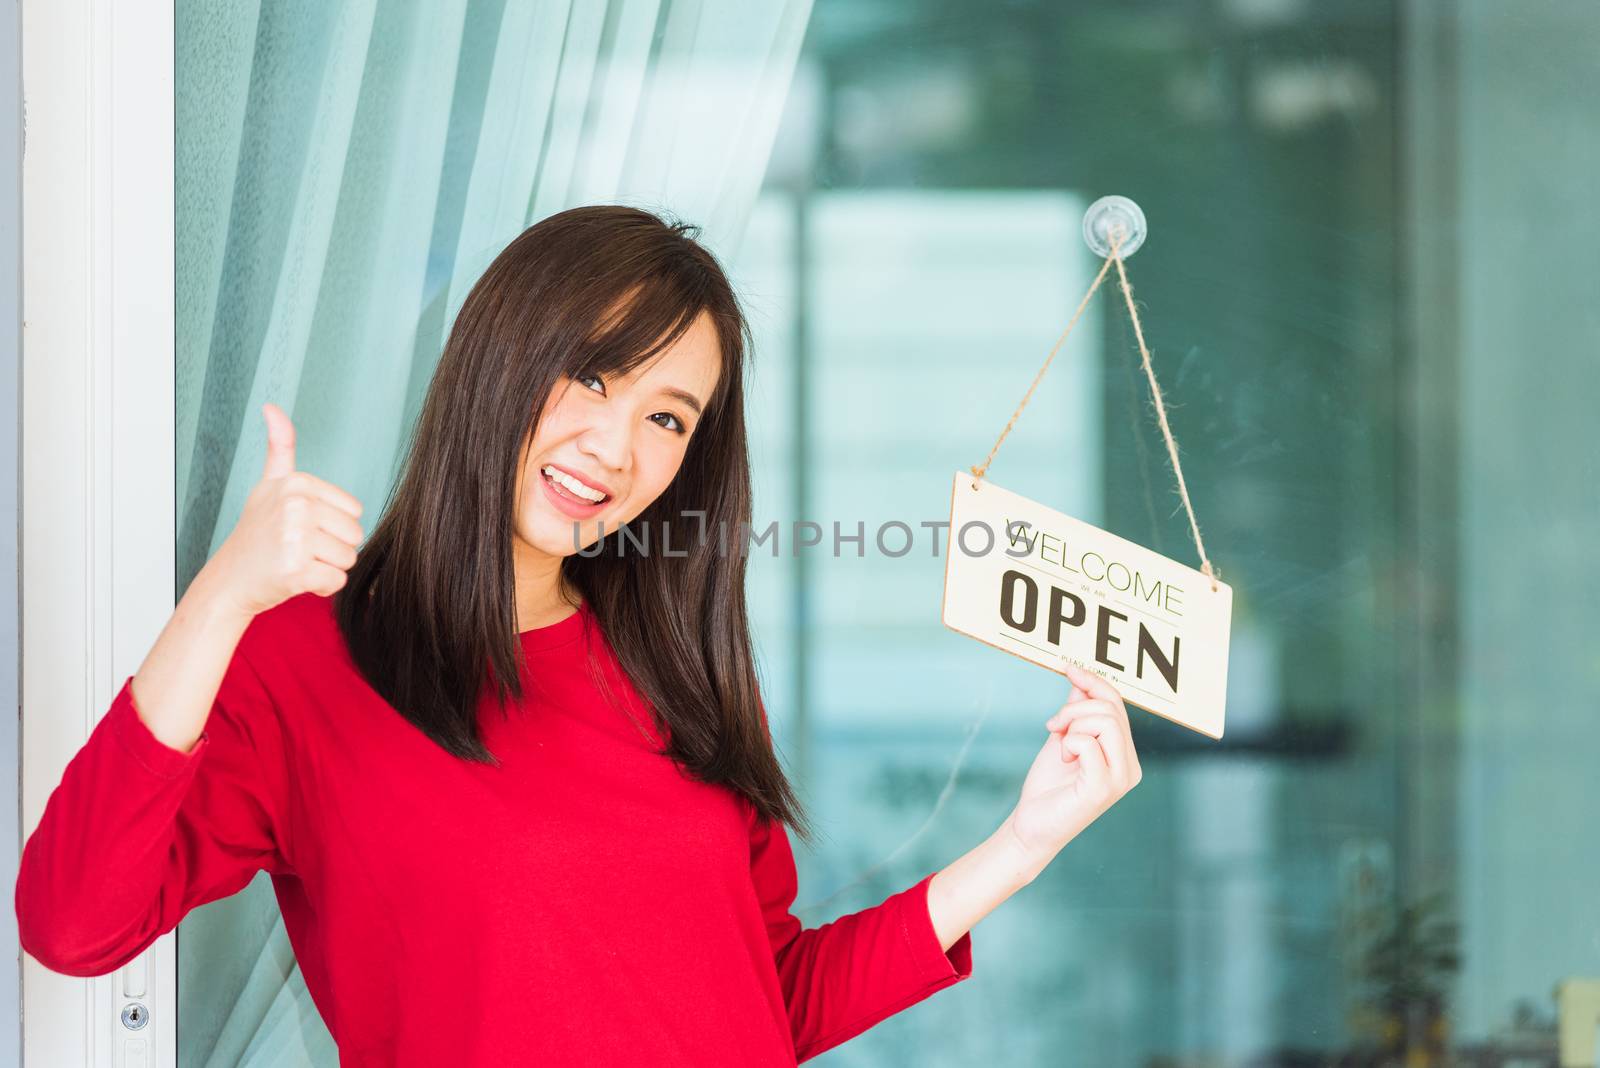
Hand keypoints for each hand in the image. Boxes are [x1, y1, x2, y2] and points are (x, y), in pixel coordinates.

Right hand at [202, 402, 365, 619]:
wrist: (229, 579)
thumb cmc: (256, 534)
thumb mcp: (269, 484)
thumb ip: (280, 447)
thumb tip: (272, 408)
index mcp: (297, 483)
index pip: (354, 511)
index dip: (332, 525)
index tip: (301, 527)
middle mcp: (296, 505)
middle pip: (355, 535)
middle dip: (332, 548)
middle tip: (298, 548)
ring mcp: (295, 537)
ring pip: (348, 559)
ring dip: (326, 568)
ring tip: (295, 561)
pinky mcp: (295, 569)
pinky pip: (336, 582)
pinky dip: (320, 587)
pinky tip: (294, 579)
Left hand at [1007, 661, 1143, 870]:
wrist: (1031, 825)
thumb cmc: (1049, 786)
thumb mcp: (1063, 739)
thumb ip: (1077, 712)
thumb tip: (1081, 681)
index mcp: (1124, 755)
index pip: (1118, 706)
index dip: (1093, 682)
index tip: (1068, 668)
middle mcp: (1130, 767)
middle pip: (1111, 710)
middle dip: (1074, 710)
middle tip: (1053, 726)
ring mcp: (1120, 779)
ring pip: (1105, 722)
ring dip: (1072, 725)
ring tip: (1059, 745)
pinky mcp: (1103, 789)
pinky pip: (1089, 743)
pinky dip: (1069, 743)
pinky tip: (1063, 758)